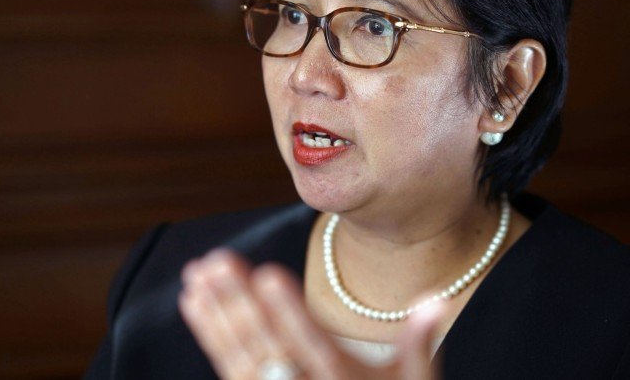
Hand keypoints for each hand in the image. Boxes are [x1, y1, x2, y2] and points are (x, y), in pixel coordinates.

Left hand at [178, 248, 446, 379]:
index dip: (289, 313)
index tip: (268, 275)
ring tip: (197, 275)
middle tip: (216, 261)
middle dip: (239, 303)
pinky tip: (194, 303)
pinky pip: (229, 371)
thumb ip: (418, 345)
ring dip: (216, 315)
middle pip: (268, 348)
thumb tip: (435, 298)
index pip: (312, 345)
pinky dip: (210, 335)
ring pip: (240, 358)